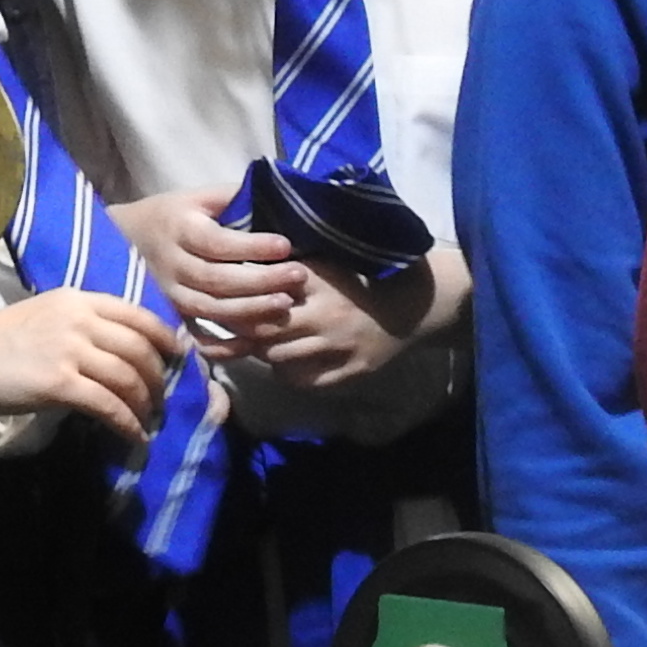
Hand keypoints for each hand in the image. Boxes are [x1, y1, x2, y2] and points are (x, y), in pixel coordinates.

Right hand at [0, 290, 184, 435]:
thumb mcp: (44, 315)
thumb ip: (80, 324)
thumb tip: (116, 351)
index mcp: (77, 300)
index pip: (137, 313)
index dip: (164, 336)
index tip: (176, 354)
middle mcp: (79, 320)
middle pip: (139, 348)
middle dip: (157, 376)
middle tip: (160, 396)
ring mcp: (70, 351)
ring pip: (128, 377)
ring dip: (145, 402)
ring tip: (148, 418)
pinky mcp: (59, 383)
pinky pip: (108, 405)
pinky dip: (127, 423)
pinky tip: (133, 435)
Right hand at [119, 189, 303, 348]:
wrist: (121, 241)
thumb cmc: (172, 216)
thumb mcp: (196, 197)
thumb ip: (232, 197)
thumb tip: (275, 194)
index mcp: (179, 229)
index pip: (217, 242)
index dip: (252, 246)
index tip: (285, 245)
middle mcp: (172, 265)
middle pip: (216, 279)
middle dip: (261, 280)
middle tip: (298, 275)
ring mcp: (169, 295)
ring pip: (209, 309)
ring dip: (250, 311)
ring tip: (285, 305)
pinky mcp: (172, 316)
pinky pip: (197, 337)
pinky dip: (224, 345)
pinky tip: (254, 342)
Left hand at [251, 245, 467, 395]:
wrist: (414, 304)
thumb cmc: (362, 279)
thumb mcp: (327, 265)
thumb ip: (289, 270)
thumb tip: (239, 270)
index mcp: (319, 280)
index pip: (264, 294)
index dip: (242, 301)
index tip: (231, 302)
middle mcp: (328, 314)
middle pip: (266, 330)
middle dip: (249, 331)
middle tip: (242, 328)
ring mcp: (341, 345)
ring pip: (280, 358)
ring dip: (266, 353)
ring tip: (267, 344)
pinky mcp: (353, 370)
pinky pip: (305, 381)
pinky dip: (289, 374)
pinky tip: (290, 364)